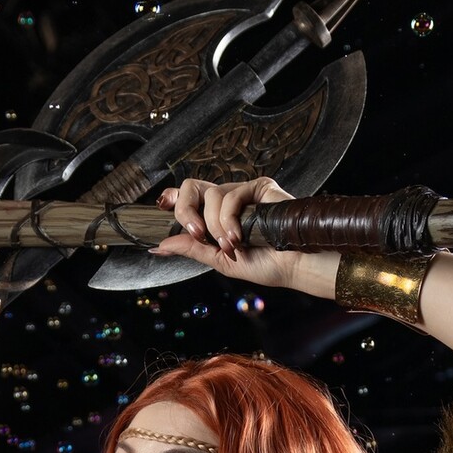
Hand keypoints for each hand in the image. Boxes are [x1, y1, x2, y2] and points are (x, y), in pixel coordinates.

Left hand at [149, 177, 299, 289]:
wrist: (293, 266)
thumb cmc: (265, 265)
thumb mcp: (219, 261)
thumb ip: (191, 249)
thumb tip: (159, 246)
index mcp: (215, 217)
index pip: (187, 197)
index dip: (172, 197)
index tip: (162, 206)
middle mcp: (226, 201)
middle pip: (190, 187)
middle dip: (187, 210)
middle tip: (198, 233)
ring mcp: (242, 192)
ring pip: (211, 195)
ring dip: (217, 226)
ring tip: (232, 245)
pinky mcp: (258, 186)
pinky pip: (231, 195)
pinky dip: (230, 219)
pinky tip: (240, 236)